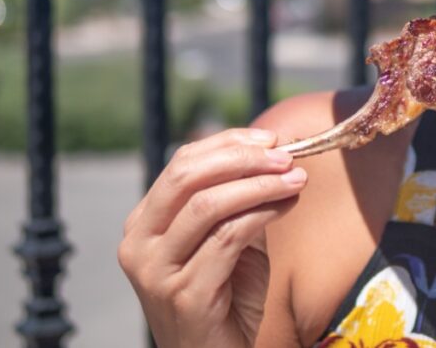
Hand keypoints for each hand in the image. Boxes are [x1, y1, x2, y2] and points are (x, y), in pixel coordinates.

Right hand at [118, 128, 306, 347]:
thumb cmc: (227, 297)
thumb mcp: (230, 237)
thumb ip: (240, 199)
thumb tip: (273, 152)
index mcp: (145, 223)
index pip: (182, 163)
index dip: (228, 143)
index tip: (271, 138)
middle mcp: (139, 243)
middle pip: (187, 176)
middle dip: (242, 158)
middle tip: (285, 155)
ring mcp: (156, 271)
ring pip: (208, 205)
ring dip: (260, 184)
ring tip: (296, 178)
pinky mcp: (183, 294)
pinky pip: (228, 237)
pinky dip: (264, 212)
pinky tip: (289, 204)